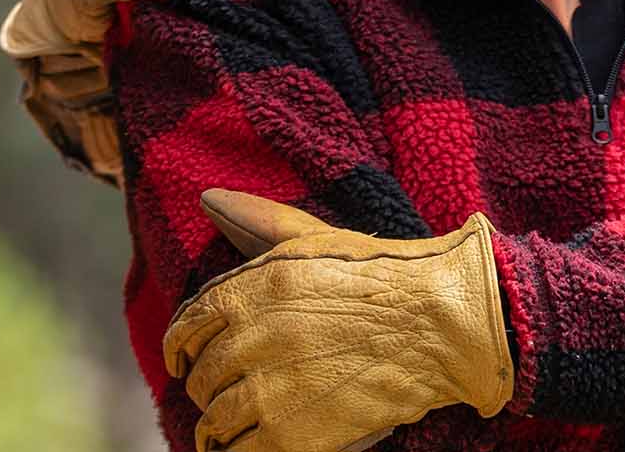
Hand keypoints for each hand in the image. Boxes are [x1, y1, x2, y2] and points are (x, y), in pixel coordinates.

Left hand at [164, 189, 513, 451]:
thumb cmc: (386, 276)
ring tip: (238, 423)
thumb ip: (260, 221)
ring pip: (213, 420)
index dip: (182, 346)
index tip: (187, 357)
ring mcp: (270, 391)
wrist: (442, 325)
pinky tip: (255, 442)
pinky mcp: (291, 436)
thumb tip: (208, 198)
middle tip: (229, 387)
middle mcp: (253, 338)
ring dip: (221, 423)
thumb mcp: (319, 239)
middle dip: (210, 383)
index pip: (187, 326)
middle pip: (201, 375)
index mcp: (255, 288)